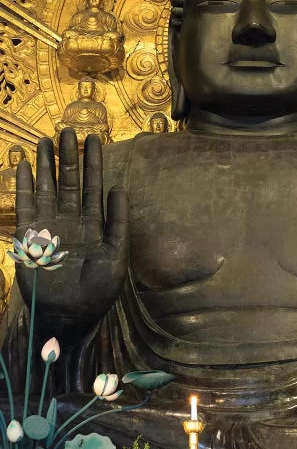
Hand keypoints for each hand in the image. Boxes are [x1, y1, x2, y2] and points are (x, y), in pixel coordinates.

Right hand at [15, 128, 128, 344]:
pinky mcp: (30, 238)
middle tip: (67, 130)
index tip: (94, 138)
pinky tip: (25, 166)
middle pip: (68, 182)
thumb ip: (118, 222)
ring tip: (45, 141)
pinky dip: (25, 187)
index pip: (92, 186)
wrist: (69, 318)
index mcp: (94, 224)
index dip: (93, 163)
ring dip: (46, 165)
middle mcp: (71, 221)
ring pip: (47, 189)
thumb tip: (118, 188)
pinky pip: (26, 207)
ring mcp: (49, 228)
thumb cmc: (98, 293)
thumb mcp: (116, 256)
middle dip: (68, 157)